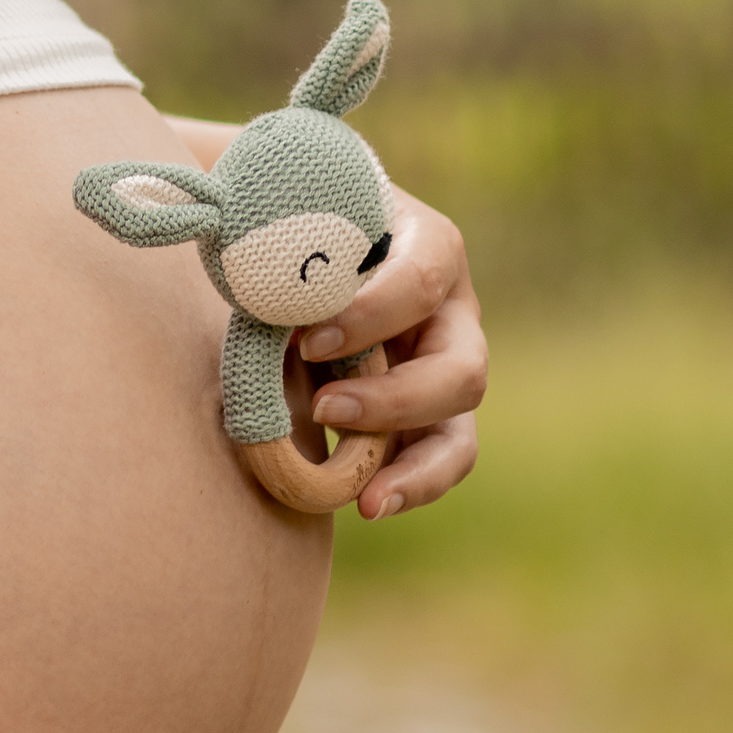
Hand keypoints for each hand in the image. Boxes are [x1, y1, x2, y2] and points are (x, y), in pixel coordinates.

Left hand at [296, 182, 484, 519]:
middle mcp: (450, 312)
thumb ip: (289, 258)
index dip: (371, 316)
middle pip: (461, 369)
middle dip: (394, 400)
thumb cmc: (295, 228)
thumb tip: (271, 310)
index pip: (422, 281)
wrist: (293, 242)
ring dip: (416, 467)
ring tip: (366, 499)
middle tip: (323, 409)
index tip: (306, 341)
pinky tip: (365, 505)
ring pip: (460, 429)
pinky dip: (406, 487)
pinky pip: (436, 459)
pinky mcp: (423, 414)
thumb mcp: (296, 226)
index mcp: (427, 246)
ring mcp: (442, 368)